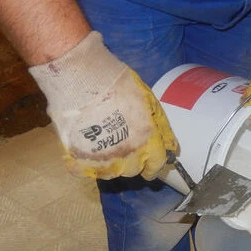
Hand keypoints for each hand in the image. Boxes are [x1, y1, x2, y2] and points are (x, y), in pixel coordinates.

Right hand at [28, 32, 177, 179]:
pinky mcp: (79, 161)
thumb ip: (160, 126)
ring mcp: (103, 161)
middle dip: (132, 162)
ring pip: (111, 173)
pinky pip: (86, 171)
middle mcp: (128, 156)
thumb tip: (172, 147)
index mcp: (147, 140)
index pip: (157, 165)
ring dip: (110, 163)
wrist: (80, 77)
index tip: (149, 165)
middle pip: (133, 170)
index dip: (153, 165)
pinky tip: (84, 151)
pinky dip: (86, 164)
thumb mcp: (147, 99)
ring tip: (103, 146)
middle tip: (123, 145)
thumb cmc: (116, 82)